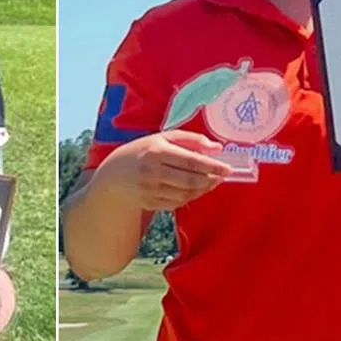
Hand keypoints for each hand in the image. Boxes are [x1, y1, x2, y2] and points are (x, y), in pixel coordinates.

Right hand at [94, 130, 231, 211]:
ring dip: (204, 189)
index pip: (190, 161)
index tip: (227, 167)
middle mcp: (152, 172)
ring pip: (186, 194)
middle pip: (190, 180)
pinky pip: (178, 203)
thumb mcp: (162, 138)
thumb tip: (217, 148)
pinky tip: (197, 189)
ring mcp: (151, 190)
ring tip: (213, 181)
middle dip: (211, 179)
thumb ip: (191, 139)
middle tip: (223, 175)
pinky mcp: (151, 203)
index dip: (211, 166)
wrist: (113, 175)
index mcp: (156, 151)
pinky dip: (192, 197)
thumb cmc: (142, 151)